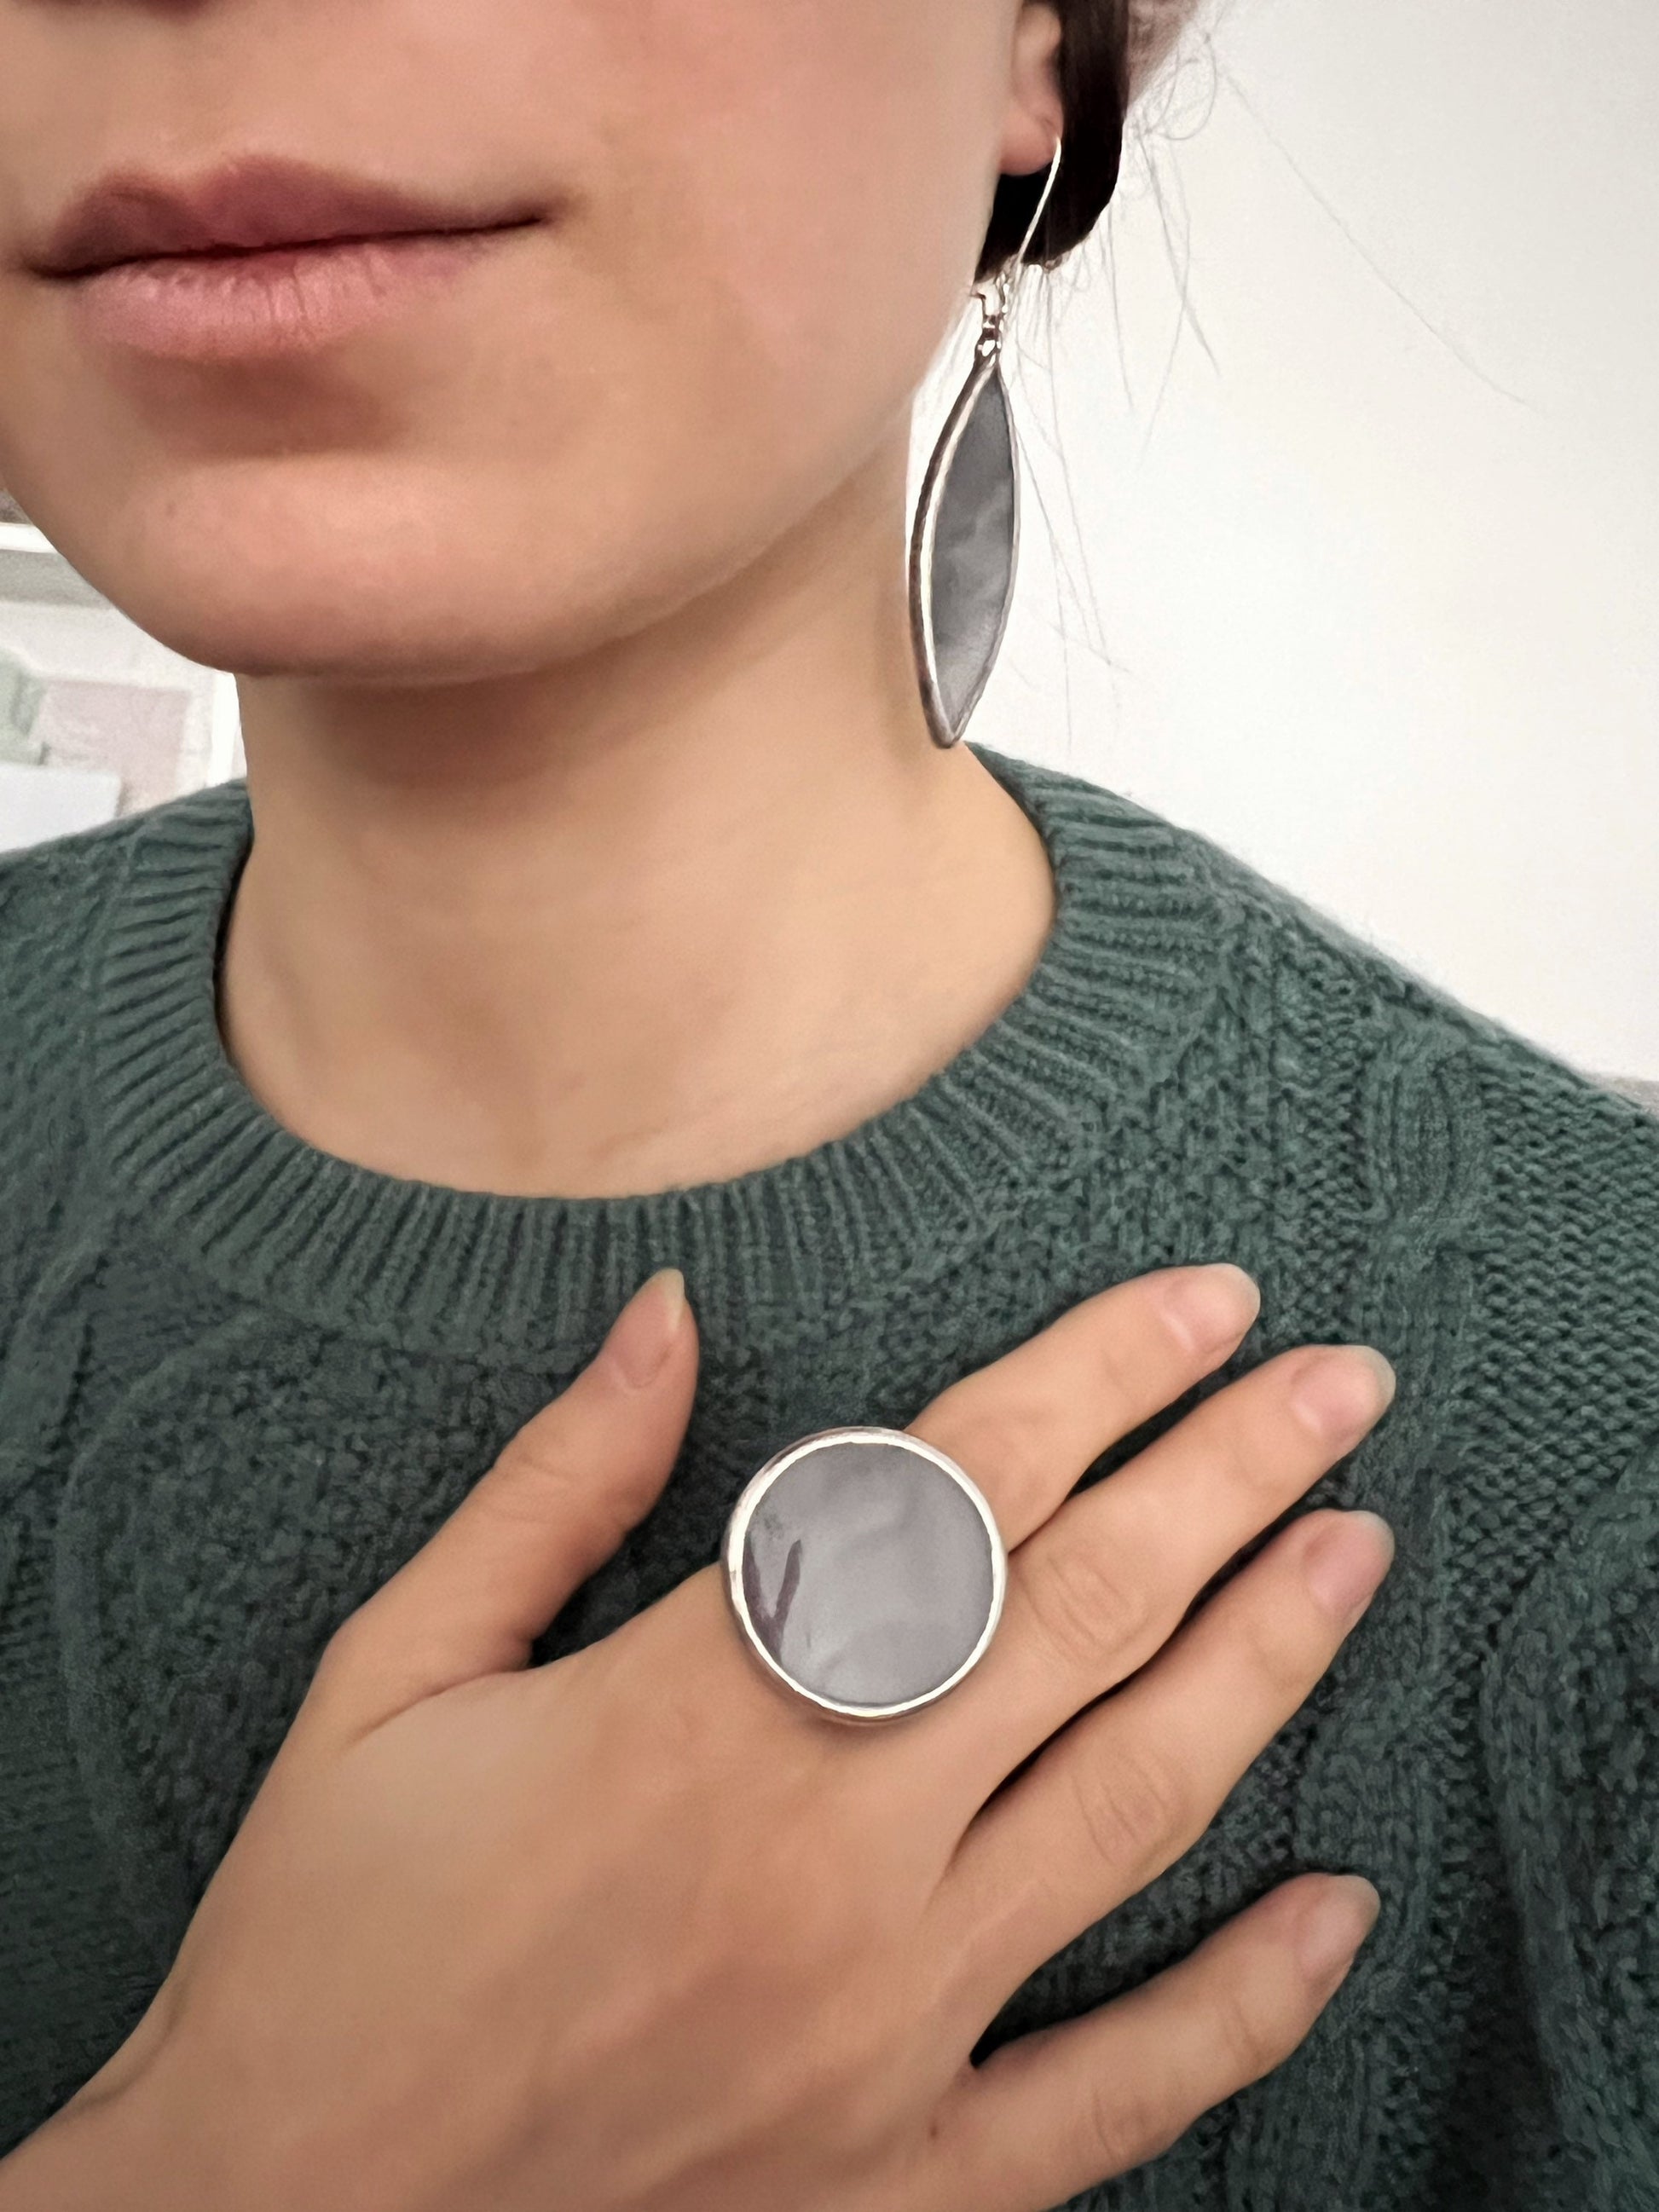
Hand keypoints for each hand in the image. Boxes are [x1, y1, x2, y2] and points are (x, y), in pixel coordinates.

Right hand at [9, 1262, 1394, 2211]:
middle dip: (1231, 1474)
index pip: (960, 1490)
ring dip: (1266, 1661)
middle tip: (1336, 1385)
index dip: (1102, 1374)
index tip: (1203, 1305)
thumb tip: (668, 1319)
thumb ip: (553, 1489)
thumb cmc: (318, 1943)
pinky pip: (1117, 2091)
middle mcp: (824, 1856)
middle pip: (1085, 1613)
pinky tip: (1339, 1913)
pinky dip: (1245, 2008)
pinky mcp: (892, 2176)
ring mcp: (880, 2027)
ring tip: (1354, 1550)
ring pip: (1133, 1804)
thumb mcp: (390, 1677)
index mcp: (698, 1712)